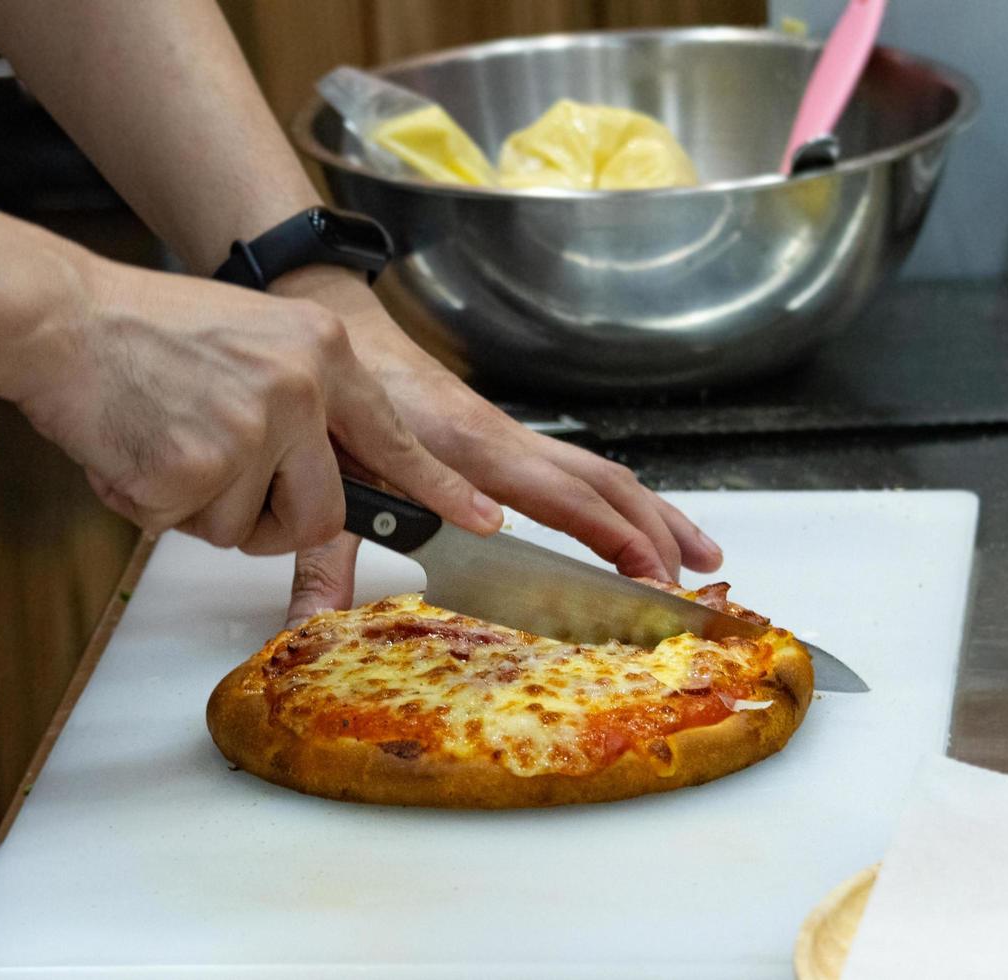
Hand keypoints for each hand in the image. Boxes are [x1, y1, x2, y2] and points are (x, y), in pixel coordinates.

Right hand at [13, 261, 502, 552]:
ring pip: (246, 530)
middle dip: (269, 519)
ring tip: (168, 444)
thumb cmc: (146, 332)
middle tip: (218, 481)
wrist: (62, 320)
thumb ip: (300, 398)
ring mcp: (253, 432)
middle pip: (318, 514)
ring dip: (203, 510)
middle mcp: (299, 390)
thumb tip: (322, 463)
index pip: (393, 436)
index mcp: (321, 352)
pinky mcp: (200, 470)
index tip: (482, 516)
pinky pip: (188, 529)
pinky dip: (154, 505)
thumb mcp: (255, 339)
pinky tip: (137, 451)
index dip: (438, 485)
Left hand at [276, 270, 722, 624]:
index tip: (652, 577)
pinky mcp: (505, 441)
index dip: (616, 539)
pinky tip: (635, 522)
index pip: (567, 498)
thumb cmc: (340, 399)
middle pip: (605, 484)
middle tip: (697, 580)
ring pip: (602, 474)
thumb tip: (306, 627)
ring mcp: (511, 438)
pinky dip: (620, 499)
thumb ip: (322, 561)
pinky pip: (581, 471)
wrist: (340, 333)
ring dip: (655, 512)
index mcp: (473, 452)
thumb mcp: (329, 483)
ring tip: (700, 553)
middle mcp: (506, 441)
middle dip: (658, 530)